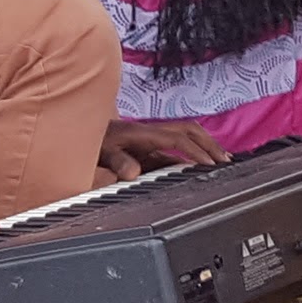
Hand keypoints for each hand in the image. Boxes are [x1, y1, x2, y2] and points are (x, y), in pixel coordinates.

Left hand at [99, 120, 228, 179]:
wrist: (75, 129)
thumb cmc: (89, 142)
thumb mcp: (99, 154)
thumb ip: (117, 162)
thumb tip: (134, 173)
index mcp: (142, 133)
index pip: (178, 140)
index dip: (195, 152)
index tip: (209, 165)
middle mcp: (150, 131)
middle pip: (190, 130)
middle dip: (211, 144)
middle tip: (226, 161)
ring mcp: (150, 137)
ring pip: (187, 135)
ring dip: (206, 145)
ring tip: (222, 160)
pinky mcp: (148, 144)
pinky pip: (177, 145)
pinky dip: (192, 152)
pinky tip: (198, 164)